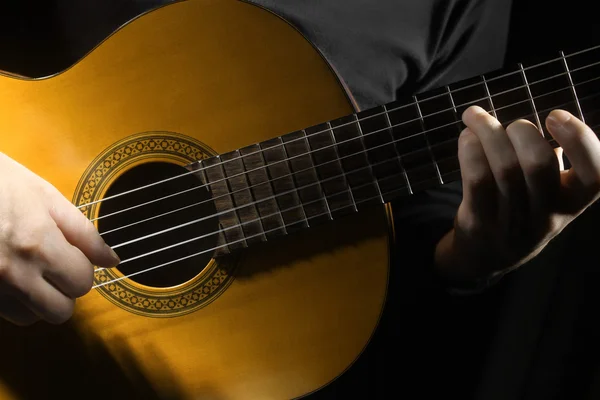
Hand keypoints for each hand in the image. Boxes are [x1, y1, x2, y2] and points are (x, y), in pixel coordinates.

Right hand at [0, 153, 119, 325]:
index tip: (71, 256)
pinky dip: (12, 301)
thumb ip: (83, 232)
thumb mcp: (45, 196)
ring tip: (28, 270)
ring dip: (37, 300)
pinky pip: (4, 314)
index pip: (82, 282)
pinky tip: (8, 275)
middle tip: (54, 267)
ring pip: (31, 317)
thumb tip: (112, 260)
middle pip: (61, 311)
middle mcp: (13, 271)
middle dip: (64, 291)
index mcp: (38, 242)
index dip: (81, 269)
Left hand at [435, 106, 599, 281]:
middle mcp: (546, 216)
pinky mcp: (480, 222)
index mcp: (572, 201)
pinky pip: (477, 181)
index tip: (555, 115)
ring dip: (487, 133)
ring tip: (474, 115)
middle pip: (539, 165)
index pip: (597, 175)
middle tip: (511, 124)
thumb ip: (551, 158)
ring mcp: (512, 222)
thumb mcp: (550, 191)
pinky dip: (471, 152)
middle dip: (521, 132)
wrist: (487, 255)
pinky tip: (467, 137)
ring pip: (504, 170)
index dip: (580, 140)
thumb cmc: (522, 206)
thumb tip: (538, 114)